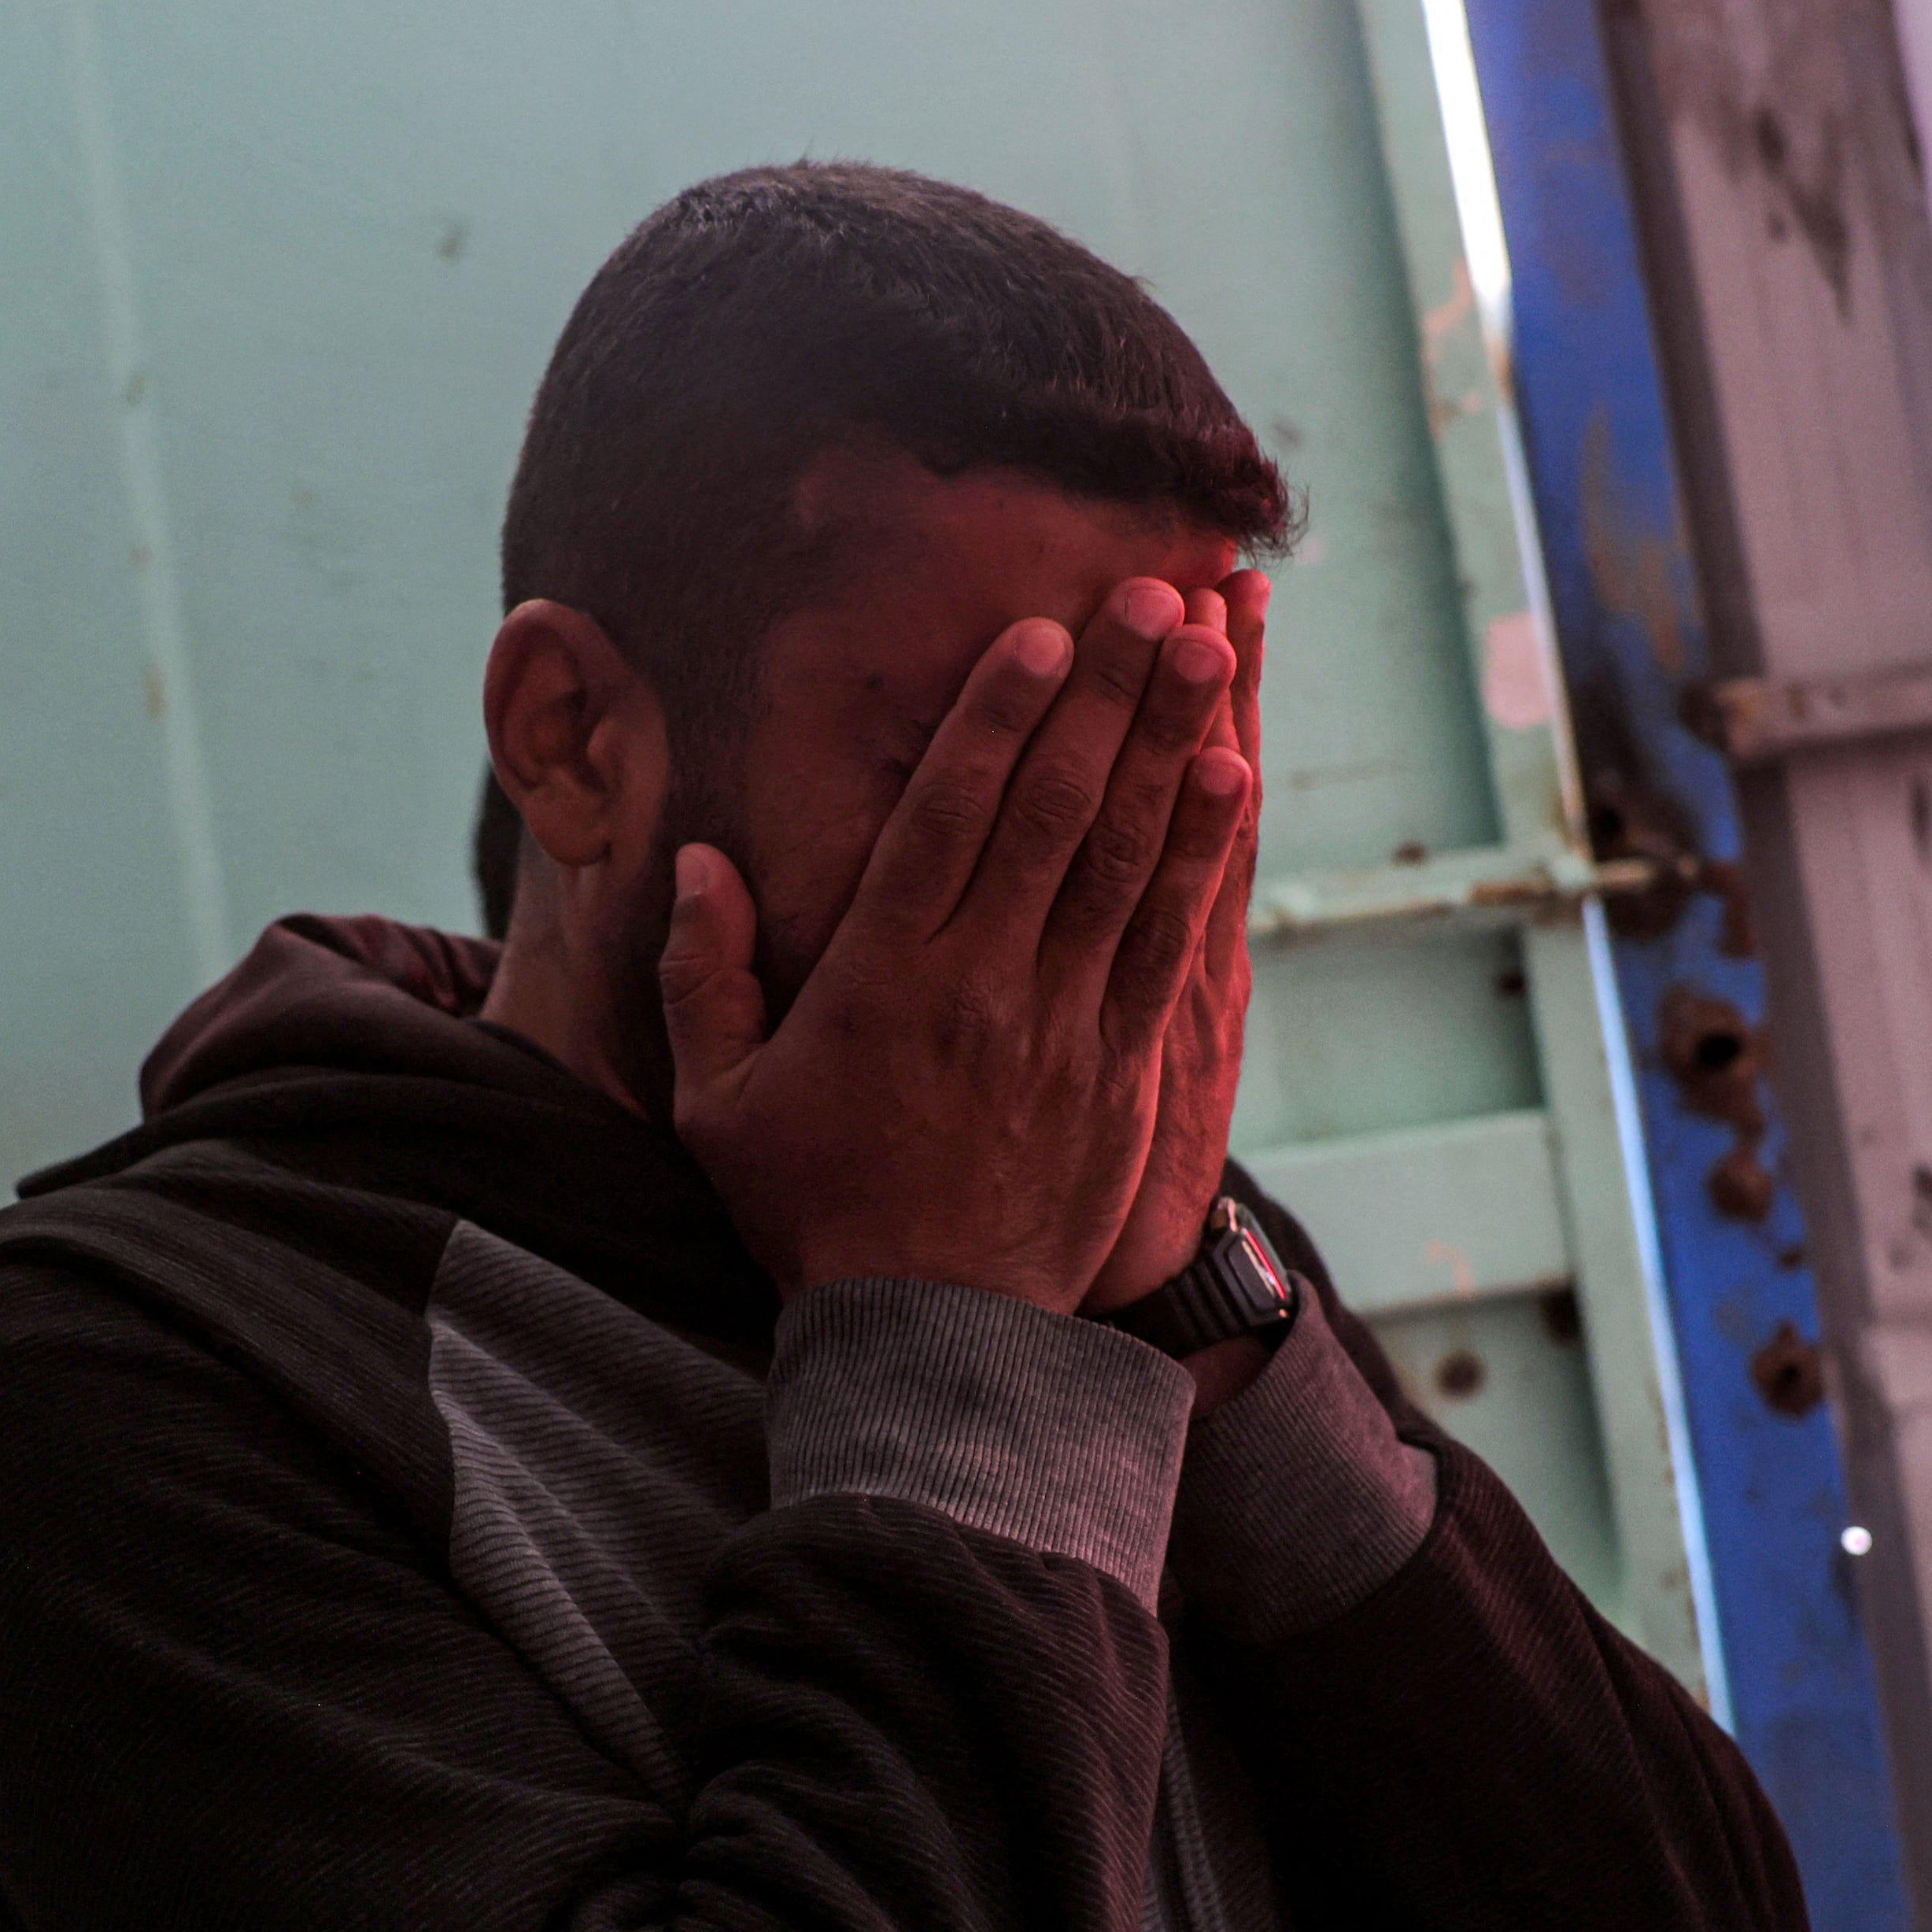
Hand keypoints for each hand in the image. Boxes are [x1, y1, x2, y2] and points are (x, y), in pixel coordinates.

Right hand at [660, 578, 1250, 1311]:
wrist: (930, 1340)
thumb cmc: (813, 1213)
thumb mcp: (718, 1102)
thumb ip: (700, 975)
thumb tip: (699, 857)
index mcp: (882, 981)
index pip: (947, 819)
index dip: (999, 716)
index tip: (1040, 631)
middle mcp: (983, 987)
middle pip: (1056, 812)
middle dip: (1110, 692)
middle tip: (1156, 592)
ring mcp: (1063, 1025)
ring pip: (1128, 858)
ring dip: (1173, 740)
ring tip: (1215, 641)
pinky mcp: (1121, 1067)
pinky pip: (1170, 939)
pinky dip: (1204, 851)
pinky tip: (1232, 772)